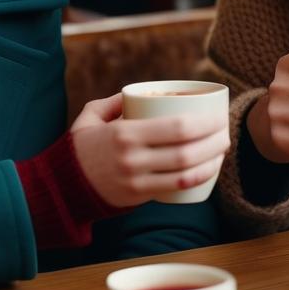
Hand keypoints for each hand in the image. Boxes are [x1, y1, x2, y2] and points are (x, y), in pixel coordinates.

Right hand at [69, 93, 229, 207]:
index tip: (219, 116)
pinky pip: (176, 188)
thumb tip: (142, 93)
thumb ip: (114, 101)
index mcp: (125, 132)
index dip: (206, 122)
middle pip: (187, 150)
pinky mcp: (139, 196)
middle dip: (215, 140)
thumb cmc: (81, 146)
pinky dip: (198, 178)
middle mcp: (133, 158)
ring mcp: (137, 180)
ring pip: (186, 172)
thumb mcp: (91, 116)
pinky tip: (209, 169)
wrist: (62, 185)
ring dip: (212, 160)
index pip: (177, 127)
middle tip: (226, 131)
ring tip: (222, 149)